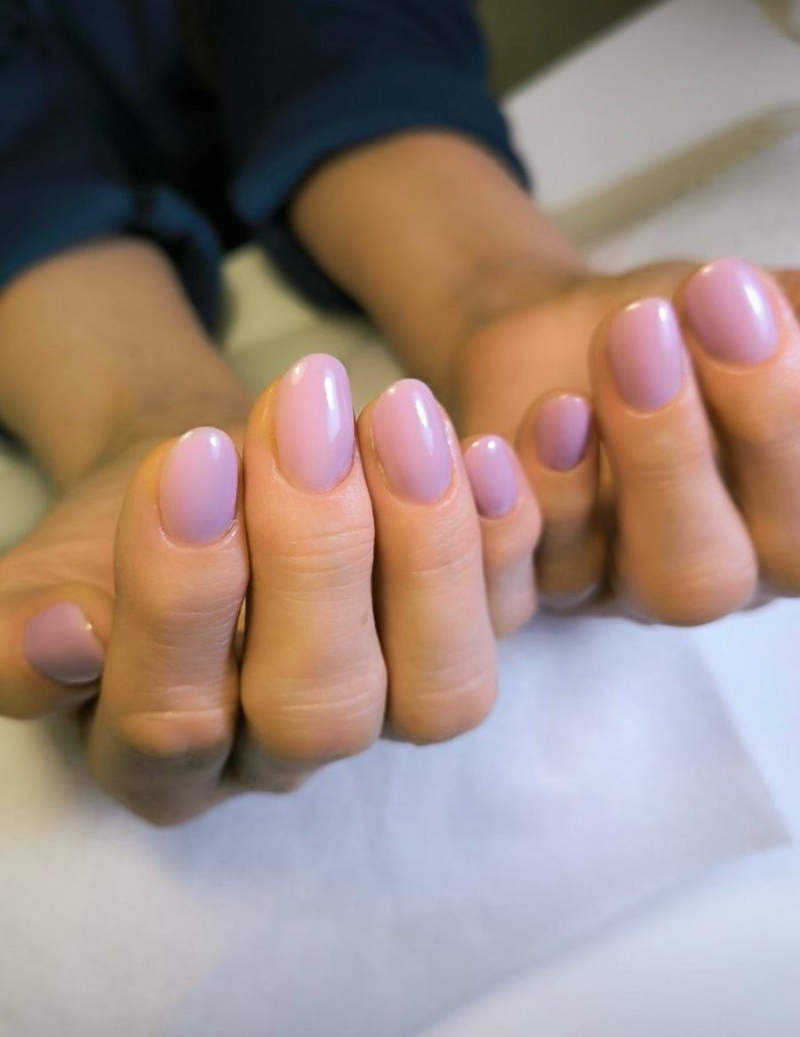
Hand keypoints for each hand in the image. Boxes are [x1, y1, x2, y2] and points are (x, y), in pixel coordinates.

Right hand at [1, 357, 538, 822]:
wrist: (203, 485)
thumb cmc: (117, 537)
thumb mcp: (44, 574)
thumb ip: (18, 632)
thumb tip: (61, 643)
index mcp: (162, 761)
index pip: (171, 720)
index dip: (183, 598)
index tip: (190, 455)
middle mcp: (287, 757)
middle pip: (319, 711)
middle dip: (313, 553)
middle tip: (302, 411)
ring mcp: (388, 712)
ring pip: (438, 687)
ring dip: (424, 542)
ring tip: (393, 412)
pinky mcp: (460, 647)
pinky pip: (509, 622)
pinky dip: (509, 540)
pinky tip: (488, 450)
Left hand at [449, 258, 799, 623]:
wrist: (561, 331)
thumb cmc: (676, 323)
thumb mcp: (741, 307)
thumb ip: (786, 316)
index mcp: (788, 517)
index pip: (796, 516)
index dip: (773, 415)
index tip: (726, 294)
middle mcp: (720, 569)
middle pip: (711, 571)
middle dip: (678, 454)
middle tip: (642, 333)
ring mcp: (621, 589)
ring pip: (625, 586)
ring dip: (590, 493)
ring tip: (561, 404)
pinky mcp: (530, 589)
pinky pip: (515, 598)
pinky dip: (501, 534)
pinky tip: (487, 457)